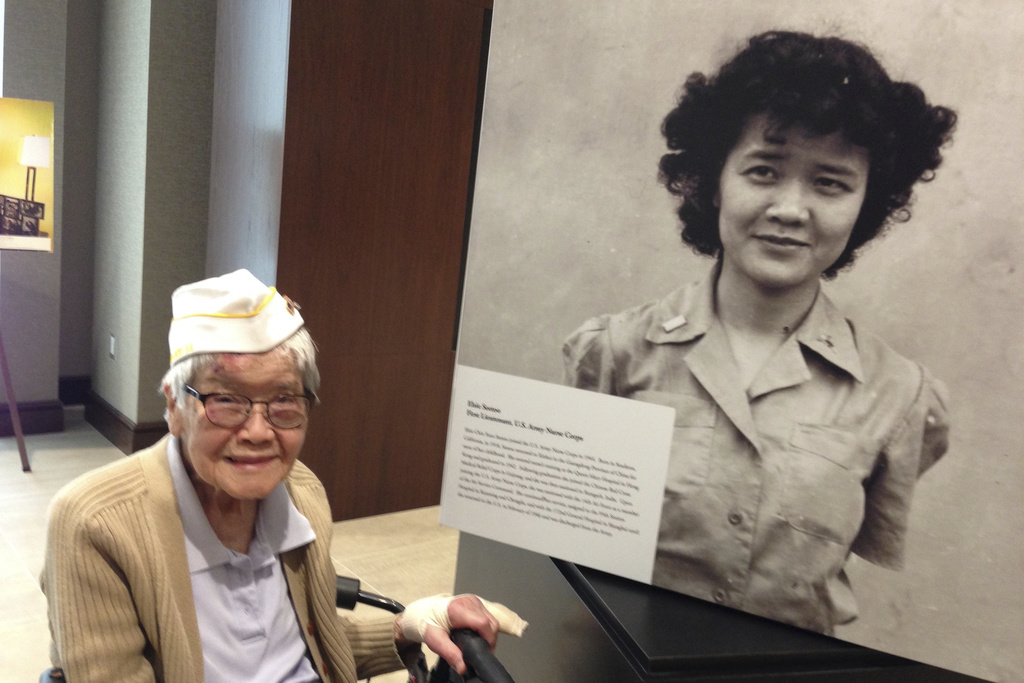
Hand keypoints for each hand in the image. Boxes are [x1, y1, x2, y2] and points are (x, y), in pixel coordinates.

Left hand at [395, 594, 526, 674]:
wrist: (425, 612)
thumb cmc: (429, 624)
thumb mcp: (436, 641)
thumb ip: (450, 653)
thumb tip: (463, 667)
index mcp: (458, 610)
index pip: (482, 623)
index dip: (488, 639)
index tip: (484, 650)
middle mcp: (468, 602)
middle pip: (490, 622)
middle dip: (490, 639)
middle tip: (481, 650)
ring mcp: (473, 600)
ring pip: (491, 619)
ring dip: (489, 633)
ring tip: (480, 644)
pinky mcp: (475, 601)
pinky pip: (488, 615)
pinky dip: (487, 627)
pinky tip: (479, 634)